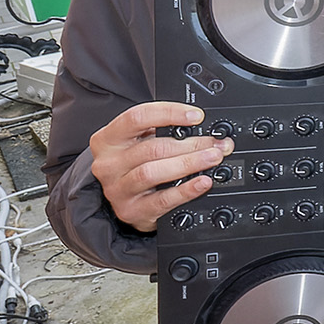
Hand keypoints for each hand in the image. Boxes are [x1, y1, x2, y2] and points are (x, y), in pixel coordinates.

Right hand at [89, 102, 225, 232]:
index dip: (169, 113)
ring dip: (189, 163)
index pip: (137, 118)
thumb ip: (162, 131)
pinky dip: (186, 190)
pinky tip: (203, 182)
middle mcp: (108, 164)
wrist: (121, 200)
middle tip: (215, 143)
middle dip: (190, 144)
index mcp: (108, 139)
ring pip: (153, 172)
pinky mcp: (131, 211)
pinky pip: (162, 200)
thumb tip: (201, 127)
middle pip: (152, 148)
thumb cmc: (133, 165)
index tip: (196, 116)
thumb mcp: (138, 142)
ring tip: (212, 158)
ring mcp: (118, 190)